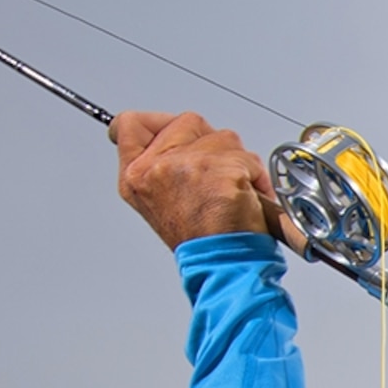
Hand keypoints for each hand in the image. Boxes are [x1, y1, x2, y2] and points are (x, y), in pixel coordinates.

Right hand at [110, 110, 302, 252]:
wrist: (223, 265)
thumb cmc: (200, 239)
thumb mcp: (159, 200)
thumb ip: (158, 164)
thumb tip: (171, 137)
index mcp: (135, 175)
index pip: (131, 124)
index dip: (156, 121)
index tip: (174, 131)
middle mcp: (156, 168)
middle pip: (187, 122)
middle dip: (209, 143)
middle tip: (213, 177)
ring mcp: (188, 167)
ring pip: (221, 136)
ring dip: (236, 160)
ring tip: (231, 192)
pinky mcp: (221, 171)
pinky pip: (248, 158)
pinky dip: (256, 177)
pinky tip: (247, 198)